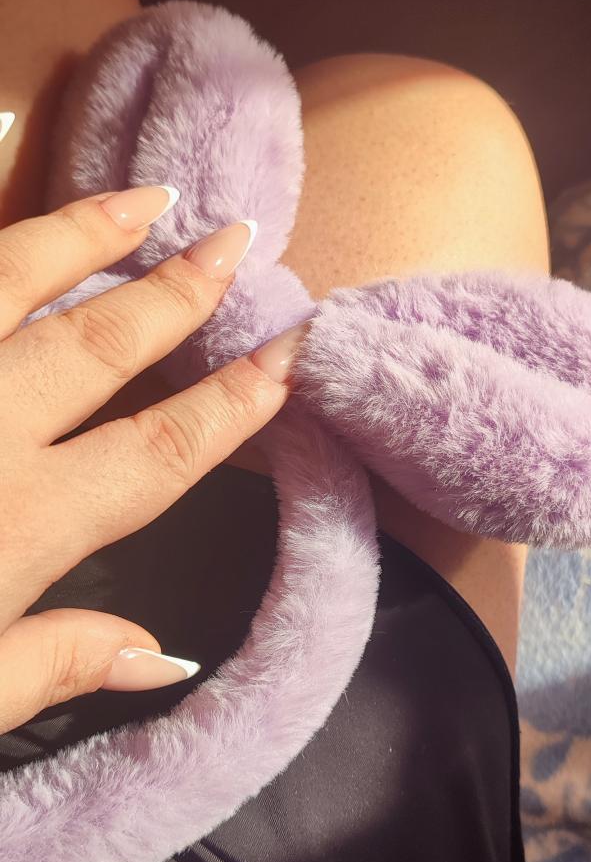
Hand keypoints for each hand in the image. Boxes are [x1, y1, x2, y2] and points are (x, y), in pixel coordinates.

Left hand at [0, 183, 299, 733]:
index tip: (291, 348)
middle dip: (177, 290)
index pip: (161, 449)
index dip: (236, 398)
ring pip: (6, 285)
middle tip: (234, 237)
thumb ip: (57, 662)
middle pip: (99, 345)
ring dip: (81, 236)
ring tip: (140, 199)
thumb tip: (165, 657)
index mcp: (22, 525)